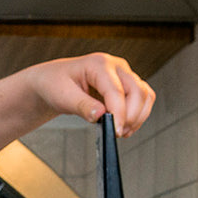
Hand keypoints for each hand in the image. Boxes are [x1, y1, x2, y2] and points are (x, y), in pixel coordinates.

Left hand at [25, 53, 155, 137]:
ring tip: (121, 131)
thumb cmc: (55, 83)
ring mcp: (123, 74)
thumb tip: (101, 115)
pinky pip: (143, 99)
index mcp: (98, 64)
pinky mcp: (126, 85)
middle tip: (117, 133)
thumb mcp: (63, 96)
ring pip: (145, 95)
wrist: (53, 81)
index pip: (117, 91)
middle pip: (138, 91)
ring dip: (138, 116)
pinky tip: (124, 125)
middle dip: (131, 116)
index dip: (119, 113)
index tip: (115, 131)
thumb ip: (82, 106)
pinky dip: (138, 114)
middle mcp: (115, 66)